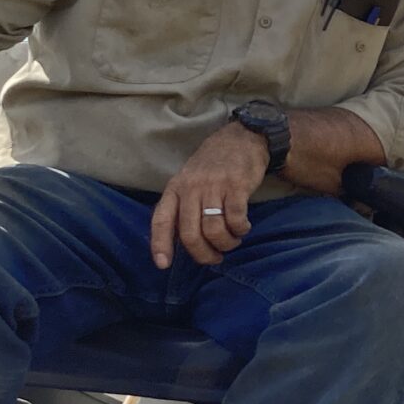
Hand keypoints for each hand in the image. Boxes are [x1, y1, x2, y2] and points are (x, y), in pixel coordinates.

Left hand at [152, 122, 267, 267]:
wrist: (241, 138)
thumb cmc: (213, 165)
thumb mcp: (189, 181)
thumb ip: (183, 206)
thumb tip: (183, 241)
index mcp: (175, 189)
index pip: (161, 219)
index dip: (160, 244)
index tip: (163, 265)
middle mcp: (191, 188)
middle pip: (190, 234)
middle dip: (203, 254)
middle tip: (215, 258)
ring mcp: (213, 187)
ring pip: (213, 230)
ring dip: (226, 243)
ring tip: (232, 241)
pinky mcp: (236, 186)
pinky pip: (235, 219)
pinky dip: (240, 229)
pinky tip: (243, 227)